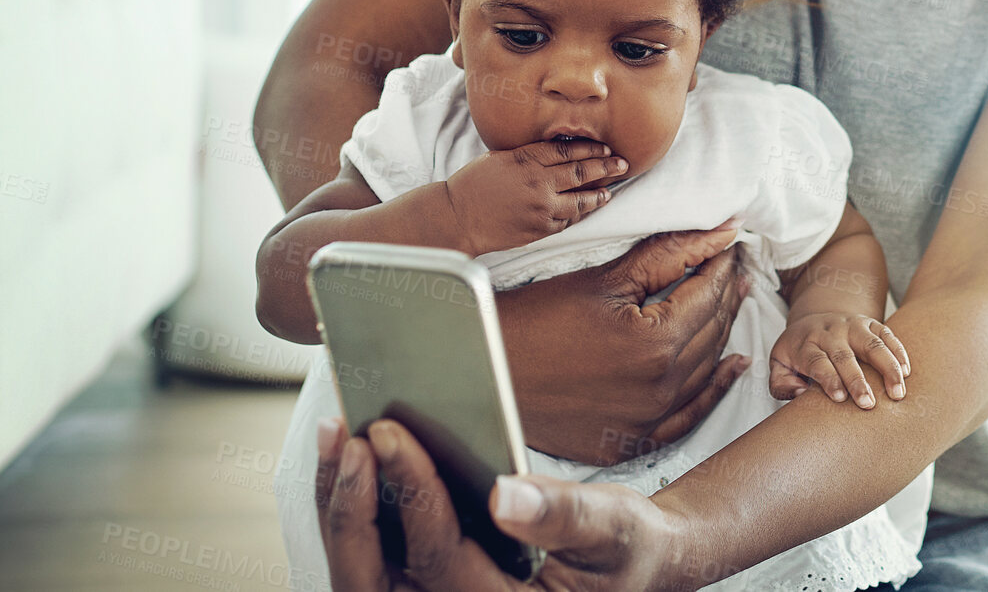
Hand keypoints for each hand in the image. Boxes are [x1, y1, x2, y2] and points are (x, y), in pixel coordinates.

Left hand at [315, 418, 700, 591]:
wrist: (630, 564)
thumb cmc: (625, 547)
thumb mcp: (613, 526)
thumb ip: (563, 515)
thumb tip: (503, 495)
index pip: (438, 559)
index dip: (411, 494)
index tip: (390, 431)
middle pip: (374, 579)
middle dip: (352, 506)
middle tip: (349, 435)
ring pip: (363, 568)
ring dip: (343, 502)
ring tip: (337, 430)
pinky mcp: (427, 581)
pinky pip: (373, 552)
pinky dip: (354, 503)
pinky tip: (348, 448)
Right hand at [445, 138, 629, 253]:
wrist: (458, 217)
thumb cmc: (475, 183)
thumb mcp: (502, 157)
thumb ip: (531, 154)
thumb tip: (560, 150)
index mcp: (528, 160)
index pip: (569, 150)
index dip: (591, 148)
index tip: (606, 146)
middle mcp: (538, 183)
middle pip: (582, 172)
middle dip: (607, 167)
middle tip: (622, 163)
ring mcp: (541, 208)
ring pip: (581, 200)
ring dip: (599, 194)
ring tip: (609, 190)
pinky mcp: (540, 229)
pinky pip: (568, 221)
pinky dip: (580, 214)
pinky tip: (588, 209)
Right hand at [497, 219, 752, 463]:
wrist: (487, 371)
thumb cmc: (539, 318)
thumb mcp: (607, 278)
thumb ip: (671, 253)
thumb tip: (722, 230)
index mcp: (656, 343)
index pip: (708, 293)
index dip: (721, 263)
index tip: (729, 243)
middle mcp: (660, 388)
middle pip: (712, 330)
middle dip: (725, 292)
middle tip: (734, 265)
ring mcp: (648, 421)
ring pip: (706, 369)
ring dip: (723, 331)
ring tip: (732, 299)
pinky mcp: (632, 442)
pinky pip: (689, 415)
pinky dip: (712, 389)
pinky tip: (729, 367)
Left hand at [768, 313, 910, 408]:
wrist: (813, 318)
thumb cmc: (798, 351)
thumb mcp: (779, 364)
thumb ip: (781, 383)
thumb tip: (800, 394)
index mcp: (807, 344)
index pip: (817, 361)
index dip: (829, 378)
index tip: (840, 397)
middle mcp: (830, 332)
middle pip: (845, 355)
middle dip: (857, 380)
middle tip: (868, 404)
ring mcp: (852, 326)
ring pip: (872, 344)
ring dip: (887, 367)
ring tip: (898, 392)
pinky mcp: (870, 323)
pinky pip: (887, 334)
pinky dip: (899, 351)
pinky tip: (906, 372)